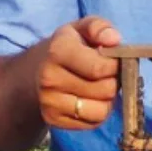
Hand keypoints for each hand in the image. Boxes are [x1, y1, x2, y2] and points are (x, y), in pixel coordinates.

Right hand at [35, 16, 121, 130]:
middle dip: (113, 81)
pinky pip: (93, 123)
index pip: (100, 68)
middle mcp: (49, 78)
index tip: (112, 60)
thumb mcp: (81, 28)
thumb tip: (114, 40)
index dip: (115, 65)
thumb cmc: (68, 46)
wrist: (36, 70)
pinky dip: (98, 112)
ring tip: (99, 87)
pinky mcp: (52, 119)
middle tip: (106, 74)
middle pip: (104, 90)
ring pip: (101, 110)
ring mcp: (49, 101)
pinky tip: (90, 99)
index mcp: (57, 51)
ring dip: (107, 100)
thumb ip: (99, 27)